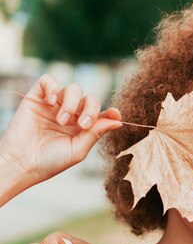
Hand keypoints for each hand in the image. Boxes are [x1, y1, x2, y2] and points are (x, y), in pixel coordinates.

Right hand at [0, 74, 121, 205]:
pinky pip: (48, 80)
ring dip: (72, 103)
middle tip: (82, 124)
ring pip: (73, 89)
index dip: (110, 111)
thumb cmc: (50, 161)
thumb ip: (96, 133)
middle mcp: (70, 114)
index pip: (101, 113)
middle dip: (91, 109)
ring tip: (61, 120)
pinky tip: (51, 102)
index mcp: (82, 127)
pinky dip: (53, 87)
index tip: (115, 114)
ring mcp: (54, 105)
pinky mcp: (36, 98)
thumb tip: (118, 121)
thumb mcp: (78, 149)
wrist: (22, 163)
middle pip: (90, 99)